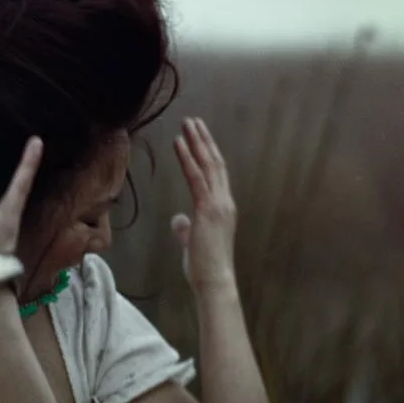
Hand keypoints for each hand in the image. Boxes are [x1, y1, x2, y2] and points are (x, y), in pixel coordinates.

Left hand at [171, 116, 237, 291]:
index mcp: (223, 208)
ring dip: (197, 142)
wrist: (214, 281)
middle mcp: (225, 202)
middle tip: (194, 120)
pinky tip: (179, 143)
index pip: (216, 174)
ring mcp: (218, 204)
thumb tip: (178, 219)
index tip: (199, 136)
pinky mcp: (208, 209)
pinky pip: (196, 177)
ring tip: (187, 123)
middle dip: (204, 140)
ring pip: (208, 165)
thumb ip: (186, 228)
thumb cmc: (204, 266)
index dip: (208, 153)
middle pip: (215, 163)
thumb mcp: (192, 242)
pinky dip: (187, 158)